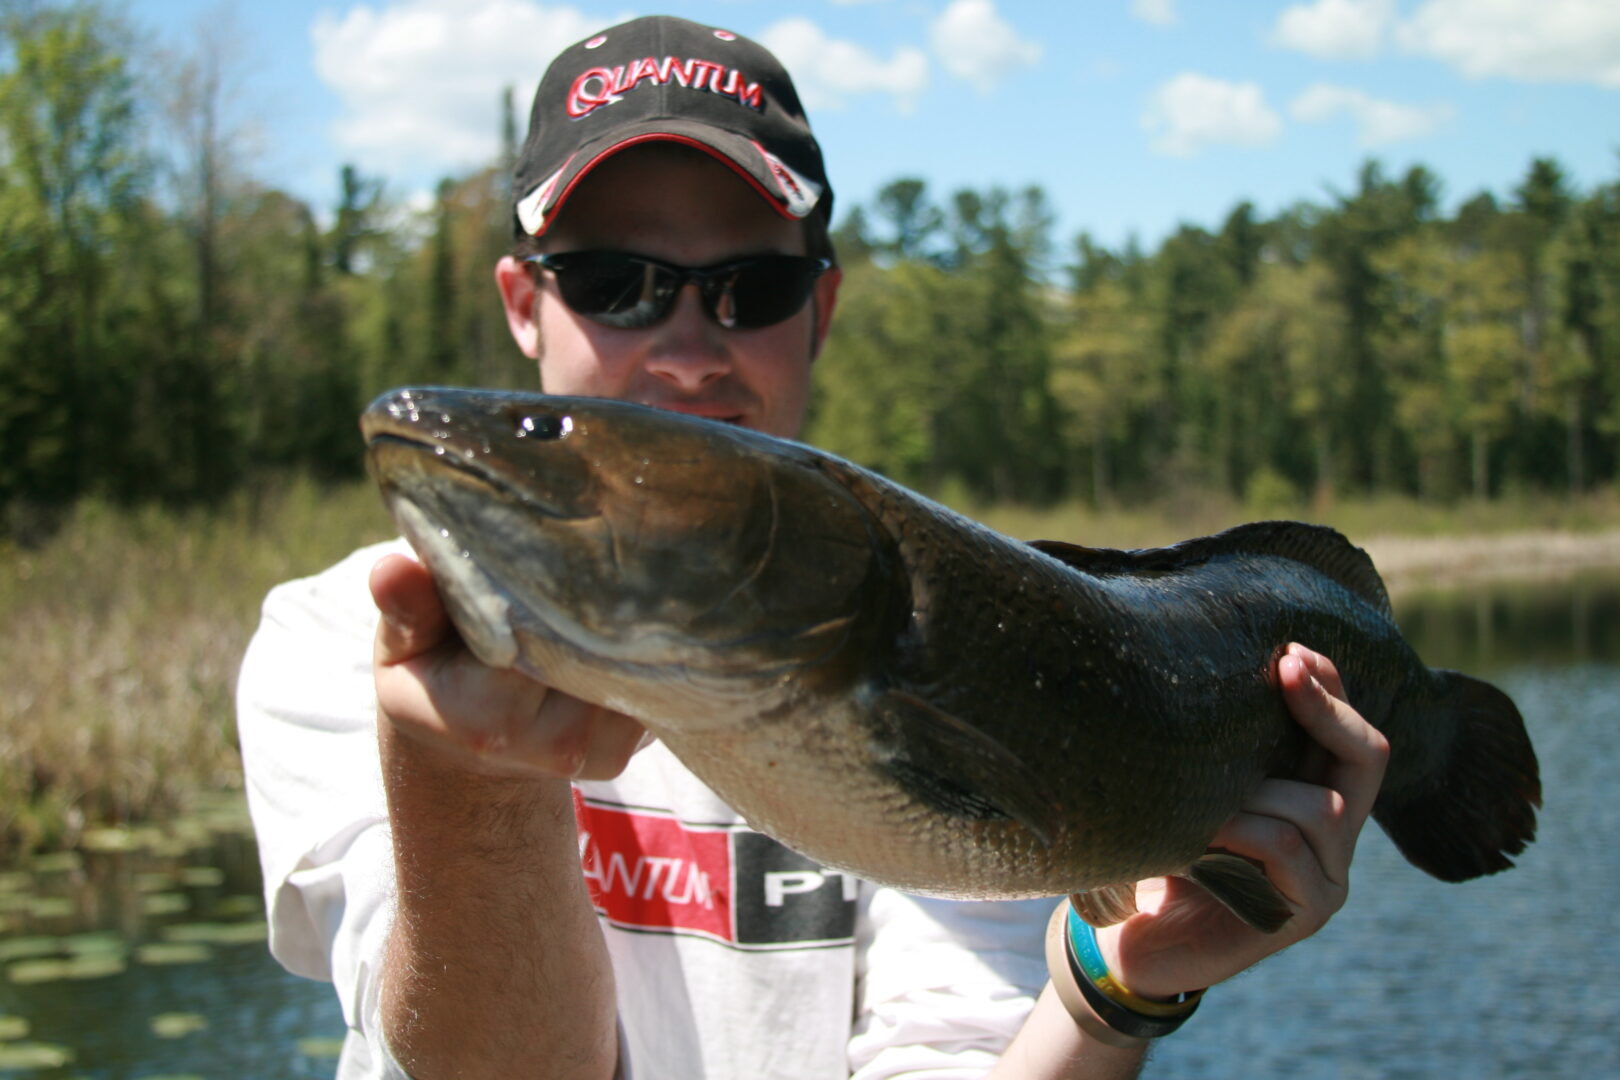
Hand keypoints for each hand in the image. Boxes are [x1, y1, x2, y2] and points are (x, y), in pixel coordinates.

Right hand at [370, 553, 648, 779]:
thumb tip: (392, 568)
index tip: (539, 549)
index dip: (544, 585)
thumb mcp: (403, 643)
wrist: (467, 751)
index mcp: (486, 717)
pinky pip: (644, 683)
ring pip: (624, 662)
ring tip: (595, 587)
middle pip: (591, 646)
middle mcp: (552, 744)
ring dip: (614, 624)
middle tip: (580, 553)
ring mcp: (596, 753)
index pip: (536, 631)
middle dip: (587, 602)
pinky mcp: (626, 750)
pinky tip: (611, 626)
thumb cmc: (430, 677)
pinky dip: (631, 651)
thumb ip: (407, 607)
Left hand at [1096, 643, 1389, 997]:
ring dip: (1260, 788)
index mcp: (1312, 794)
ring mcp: (1327, 879)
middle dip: (1327, 707)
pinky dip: (1243, 830)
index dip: (1330, 687)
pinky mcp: (1304, 916)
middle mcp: (1334, 837)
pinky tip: (1199, 834)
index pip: (1348, 733)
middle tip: (1284, 668)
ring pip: (1323, 809)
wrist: (1133, 939)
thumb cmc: (1158, 850)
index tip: (1289, 648)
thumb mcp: (1192, 785)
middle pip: (1367, 757)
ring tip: (1203, 795)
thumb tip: (1203, 657)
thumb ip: (1216, 744)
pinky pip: (1288, 851)